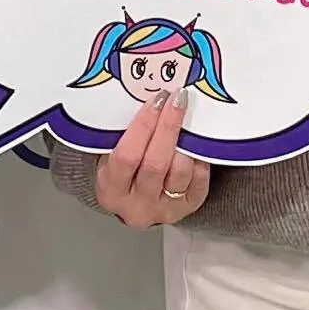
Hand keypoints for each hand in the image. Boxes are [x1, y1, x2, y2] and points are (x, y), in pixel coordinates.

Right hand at [93, 93, 211, 228]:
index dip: (143, 126)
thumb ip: (124, 136)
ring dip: (185, 141)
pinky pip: (199, 180)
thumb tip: (151, 101)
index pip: (127, 156)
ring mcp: (164, 209)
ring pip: (180, 172)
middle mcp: (137, 205)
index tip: (156, 101)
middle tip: (177, 100)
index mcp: (111, 191)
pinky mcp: (188, 208)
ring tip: (187, 118)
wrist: (136, 204)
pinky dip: (199, 157)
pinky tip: (195, 141)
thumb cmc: (123, 174)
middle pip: (155, 163)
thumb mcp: (110, 157)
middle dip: (168, 126)